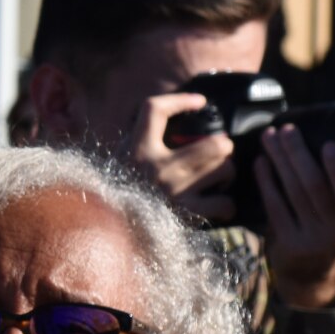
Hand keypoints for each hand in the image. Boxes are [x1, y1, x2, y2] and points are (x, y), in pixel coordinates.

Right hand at [127, 92, 235, 221]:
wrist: (108, 233)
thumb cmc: (117, 194)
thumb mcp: (120, 161)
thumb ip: (138, 141)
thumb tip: (163, 116)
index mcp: (136, 151)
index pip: (153, 110)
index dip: (181, 100)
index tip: (199, 102)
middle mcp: (156, 168)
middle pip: (216, 143)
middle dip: (223, 148)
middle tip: (217, 155)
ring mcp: (174, 192)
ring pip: (225, 170)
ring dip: (226, 175)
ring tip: (217, 180)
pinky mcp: (186, 215)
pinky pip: (225, 203)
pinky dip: (225, 204)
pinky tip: (216, 205)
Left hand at [259, 124, 334, 307]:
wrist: (314, 276)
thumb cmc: (334, 232)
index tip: (328, 143)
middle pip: (314, 187)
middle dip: (298, 154)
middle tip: (287, 130)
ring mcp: (312, 240)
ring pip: (292, 193)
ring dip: (280, 161)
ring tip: (270, 138)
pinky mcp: (288, 244)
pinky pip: (274, 206)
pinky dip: (267, 181)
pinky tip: (261, 163)